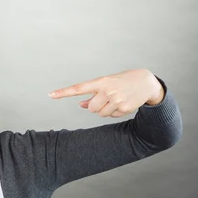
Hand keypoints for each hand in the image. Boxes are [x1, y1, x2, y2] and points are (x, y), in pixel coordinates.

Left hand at [49, 69, 164, 117]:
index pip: (78, 88)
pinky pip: (111, 116)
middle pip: (90, 108)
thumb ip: (93, 94)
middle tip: (106, 99)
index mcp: (101, 81)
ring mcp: (116, 100)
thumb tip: (81, 105)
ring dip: (104, 110)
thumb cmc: (122, 81)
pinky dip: (114, 112)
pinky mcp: (124, 108)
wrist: (147, 82)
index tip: (51, 95)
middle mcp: (107, 90)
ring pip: (99, 113)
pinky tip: (122, 103)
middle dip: (95, 106)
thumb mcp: (106, 83)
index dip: (63, 92)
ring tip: (115, 100)